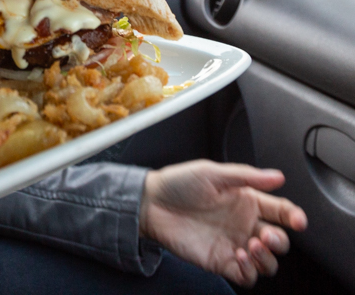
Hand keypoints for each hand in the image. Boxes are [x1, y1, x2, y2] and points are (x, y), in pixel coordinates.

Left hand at [140, 160, 307, 287]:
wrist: (151, 203)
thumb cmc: (178, 184)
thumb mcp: (211, 173)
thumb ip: (246, 176)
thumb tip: (278, 176)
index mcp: (247, 201)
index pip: (281, 211)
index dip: (294, 217)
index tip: (297, 220)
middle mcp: (244, 224)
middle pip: (279, 240)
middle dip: (280, 241)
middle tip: (266, 236)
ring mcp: (234, 244)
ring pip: (267, 262)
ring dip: (267, 259)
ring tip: (251, 246)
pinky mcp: (221, 262)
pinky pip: (247, 276)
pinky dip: (250, 271)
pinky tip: (239, 256)